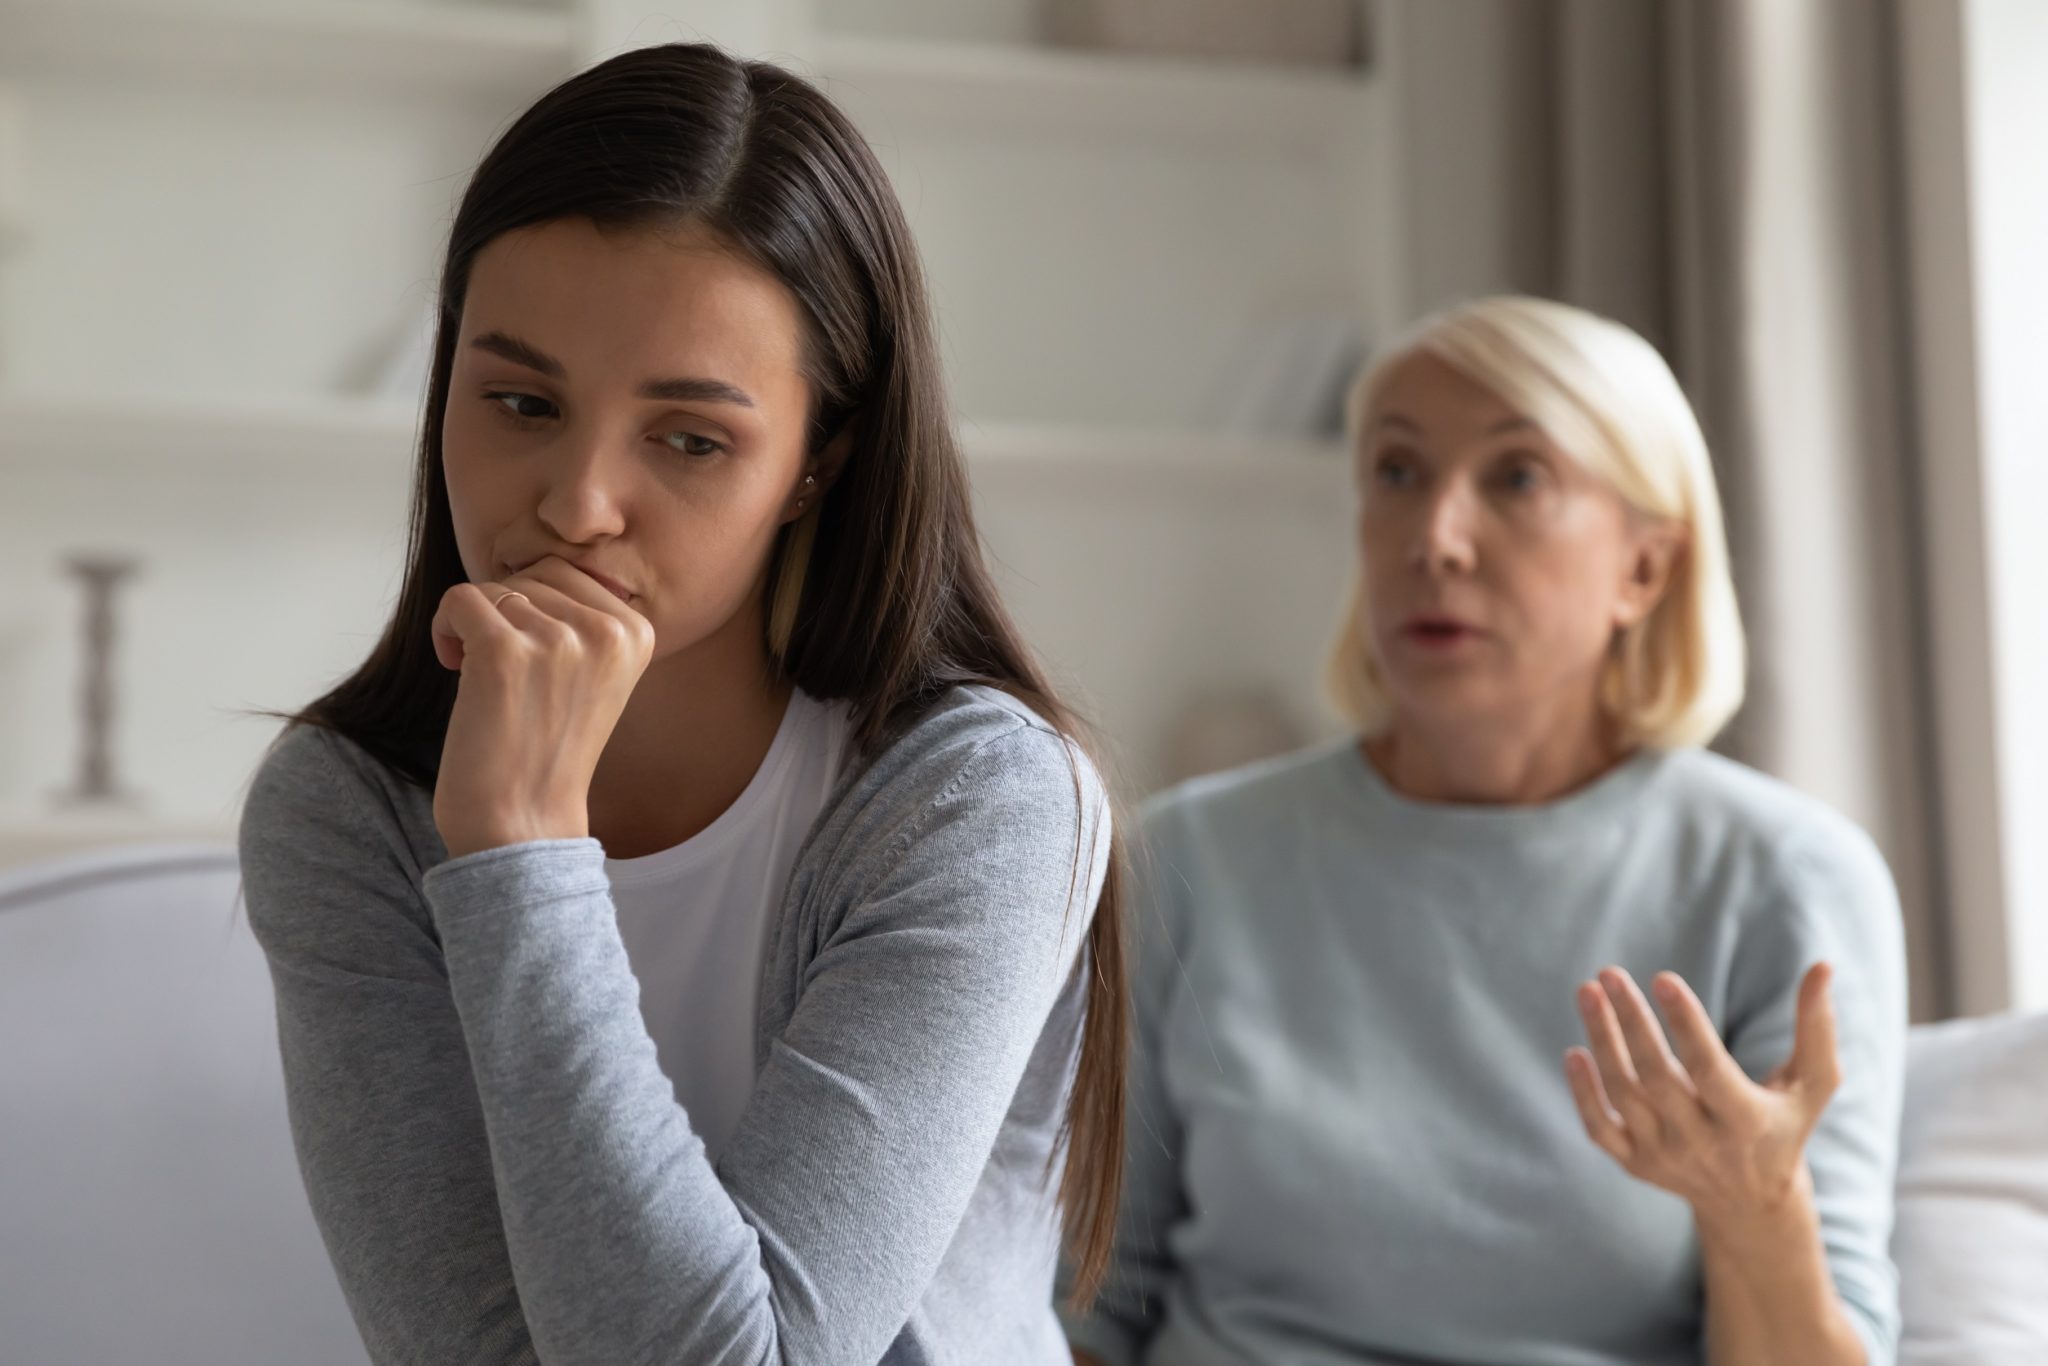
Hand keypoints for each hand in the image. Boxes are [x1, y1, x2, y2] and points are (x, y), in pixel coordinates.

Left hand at [430, 555, 653, 859]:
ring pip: (494, 587)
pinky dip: (445, 629)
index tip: (531, 658)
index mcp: (638, 633)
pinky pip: (459, 599)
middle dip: (506, 611)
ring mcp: (557, 640)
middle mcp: (606, 632)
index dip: (535, 607)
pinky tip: (455, 668)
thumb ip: (583, 618)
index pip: (569, 571)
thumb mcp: (594, 676)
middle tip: (502, 668)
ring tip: (481, 677)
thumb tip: (535, 557)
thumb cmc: (547, 750)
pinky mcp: (505, 652)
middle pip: (532, 574)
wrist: (523, 823)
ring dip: (474, 625)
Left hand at [1564, 963, 1840, 1226]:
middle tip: (1610, 973)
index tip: (1663, 977)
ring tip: (1588, 991)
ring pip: (1623, 1094)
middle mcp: (1702, 1143)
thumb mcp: (1813, 1084)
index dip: (1686, 1024)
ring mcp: (1664, 1156)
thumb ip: (1816, 1027)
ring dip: (1601, 1041)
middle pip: (1656, 1077)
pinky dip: (1583, 1093)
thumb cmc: (1785, 1124)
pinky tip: (1575, 1051)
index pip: (1709, 1069)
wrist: (1751, 1201)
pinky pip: (1599, 1128)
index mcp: (1746, 1121)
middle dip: (1630, 1021)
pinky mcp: (1636, 1164)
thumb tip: (1823, 966)